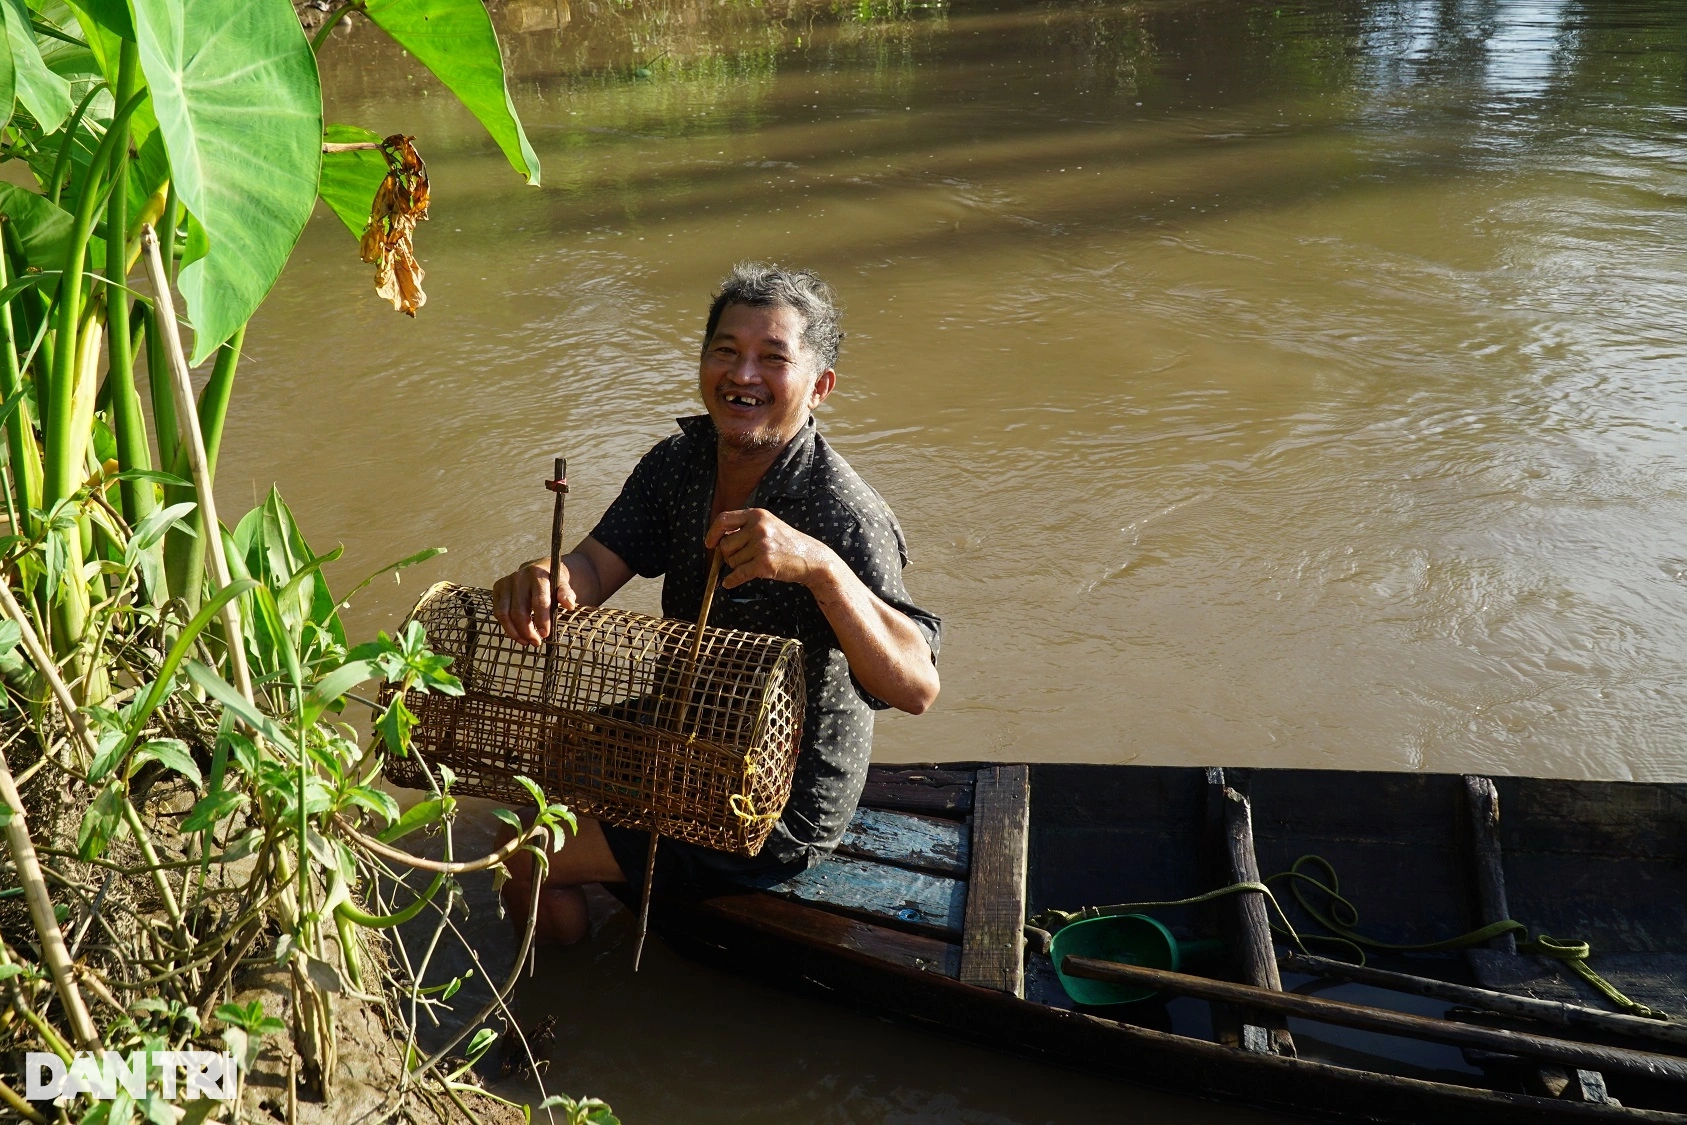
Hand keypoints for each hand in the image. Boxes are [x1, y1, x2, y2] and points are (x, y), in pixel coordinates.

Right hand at [492, 560, 577, 645]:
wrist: (538, 568)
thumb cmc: (553, 581)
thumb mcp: (563, 584)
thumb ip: (566, 594)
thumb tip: (569, 605)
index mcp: (537, 574)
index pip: (539, 601)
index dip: (542, 620)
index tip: (545, 634)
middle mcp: (519, 577)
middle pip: (519, 611)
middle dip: (527, 630)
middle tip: (536, 642)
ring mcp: (506, 582)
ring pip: (504, 613)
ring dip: (514, 632)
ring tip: (526, 642)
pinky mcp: (498, 588)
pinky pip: (498, 612)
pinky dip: (506, 626)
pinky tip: (517, 635)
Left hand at [705, 509, 837, 589]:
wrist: (811, 558)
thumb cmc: (787, 544)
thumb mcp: (768, 526)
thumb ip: (745, 528)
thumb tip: (717, 541)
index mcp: (757, 515)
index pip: (724, 519)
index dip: (713, 533)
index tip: (710, 543)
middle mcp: (759, 527)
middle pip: (725, 545)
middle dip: (728, 556)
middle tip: (741, 559)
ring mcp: (762, 545)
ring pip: (731, 561)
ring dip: (737, 567)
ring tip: (754, 565)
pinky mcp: (765, 563)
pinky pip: (738, 574)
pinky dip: (731, 581)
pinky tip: (729, 583)